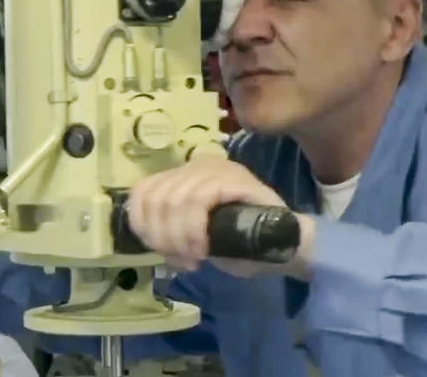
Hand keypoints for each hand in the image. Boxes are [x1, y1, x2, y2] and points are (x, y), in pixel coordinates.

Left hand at [128, 156, 313, 277]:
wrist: (285, 243)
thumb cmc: (240, 242)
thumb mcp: (194, 236)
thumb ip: (170, 230)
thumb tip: (149, 237)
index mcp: (183, 176)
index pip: (141, 192)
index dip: (142, 225)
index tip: (160, 252)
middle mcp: (197, 165)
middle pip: (155, 198)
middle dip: (162, 238)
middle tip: (183, 261)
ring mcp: (216, 168)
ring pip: (174, 200)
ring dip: (178, 238)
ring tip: (194, 258)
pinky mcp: (233, 177)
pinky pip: (198, 200)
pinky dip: (193, 229)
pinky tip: (203, 248)